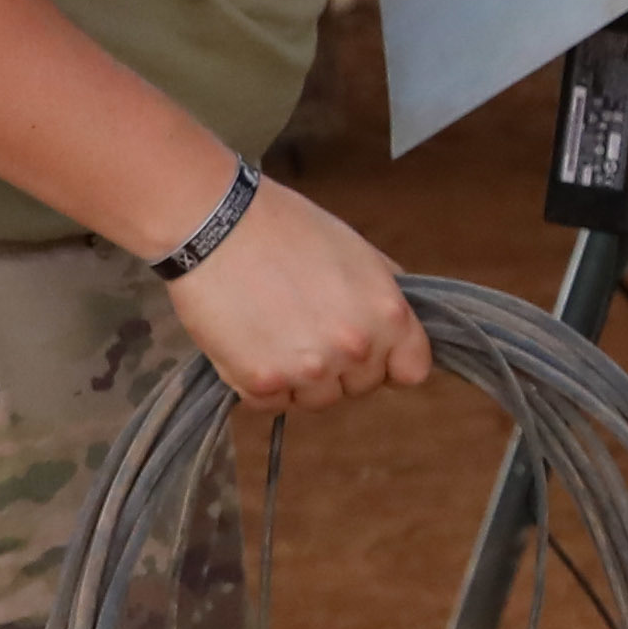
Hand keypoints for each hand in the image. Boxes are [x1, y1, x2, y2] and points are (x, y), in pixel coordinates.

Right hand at [159, 179, 430, 408]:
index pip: (412, 370)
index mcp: (388, 315)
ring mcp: (309, 371)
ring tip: (275, 332)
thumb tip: (399, 325)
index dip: (389, 361)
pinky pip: (273, 404)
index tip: (368, 350)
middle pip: (361, 386)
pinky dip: (262, 384)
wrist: (214, 225)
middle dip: (341, 366)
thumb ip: (385, 294)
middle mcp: (356, 349)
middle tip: (306, 327)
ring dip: (301, 379)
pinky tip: (249, 343)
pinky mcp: (262, 383)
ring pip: (317, 400)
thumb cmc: (285, 228)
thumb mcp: (358, 252)